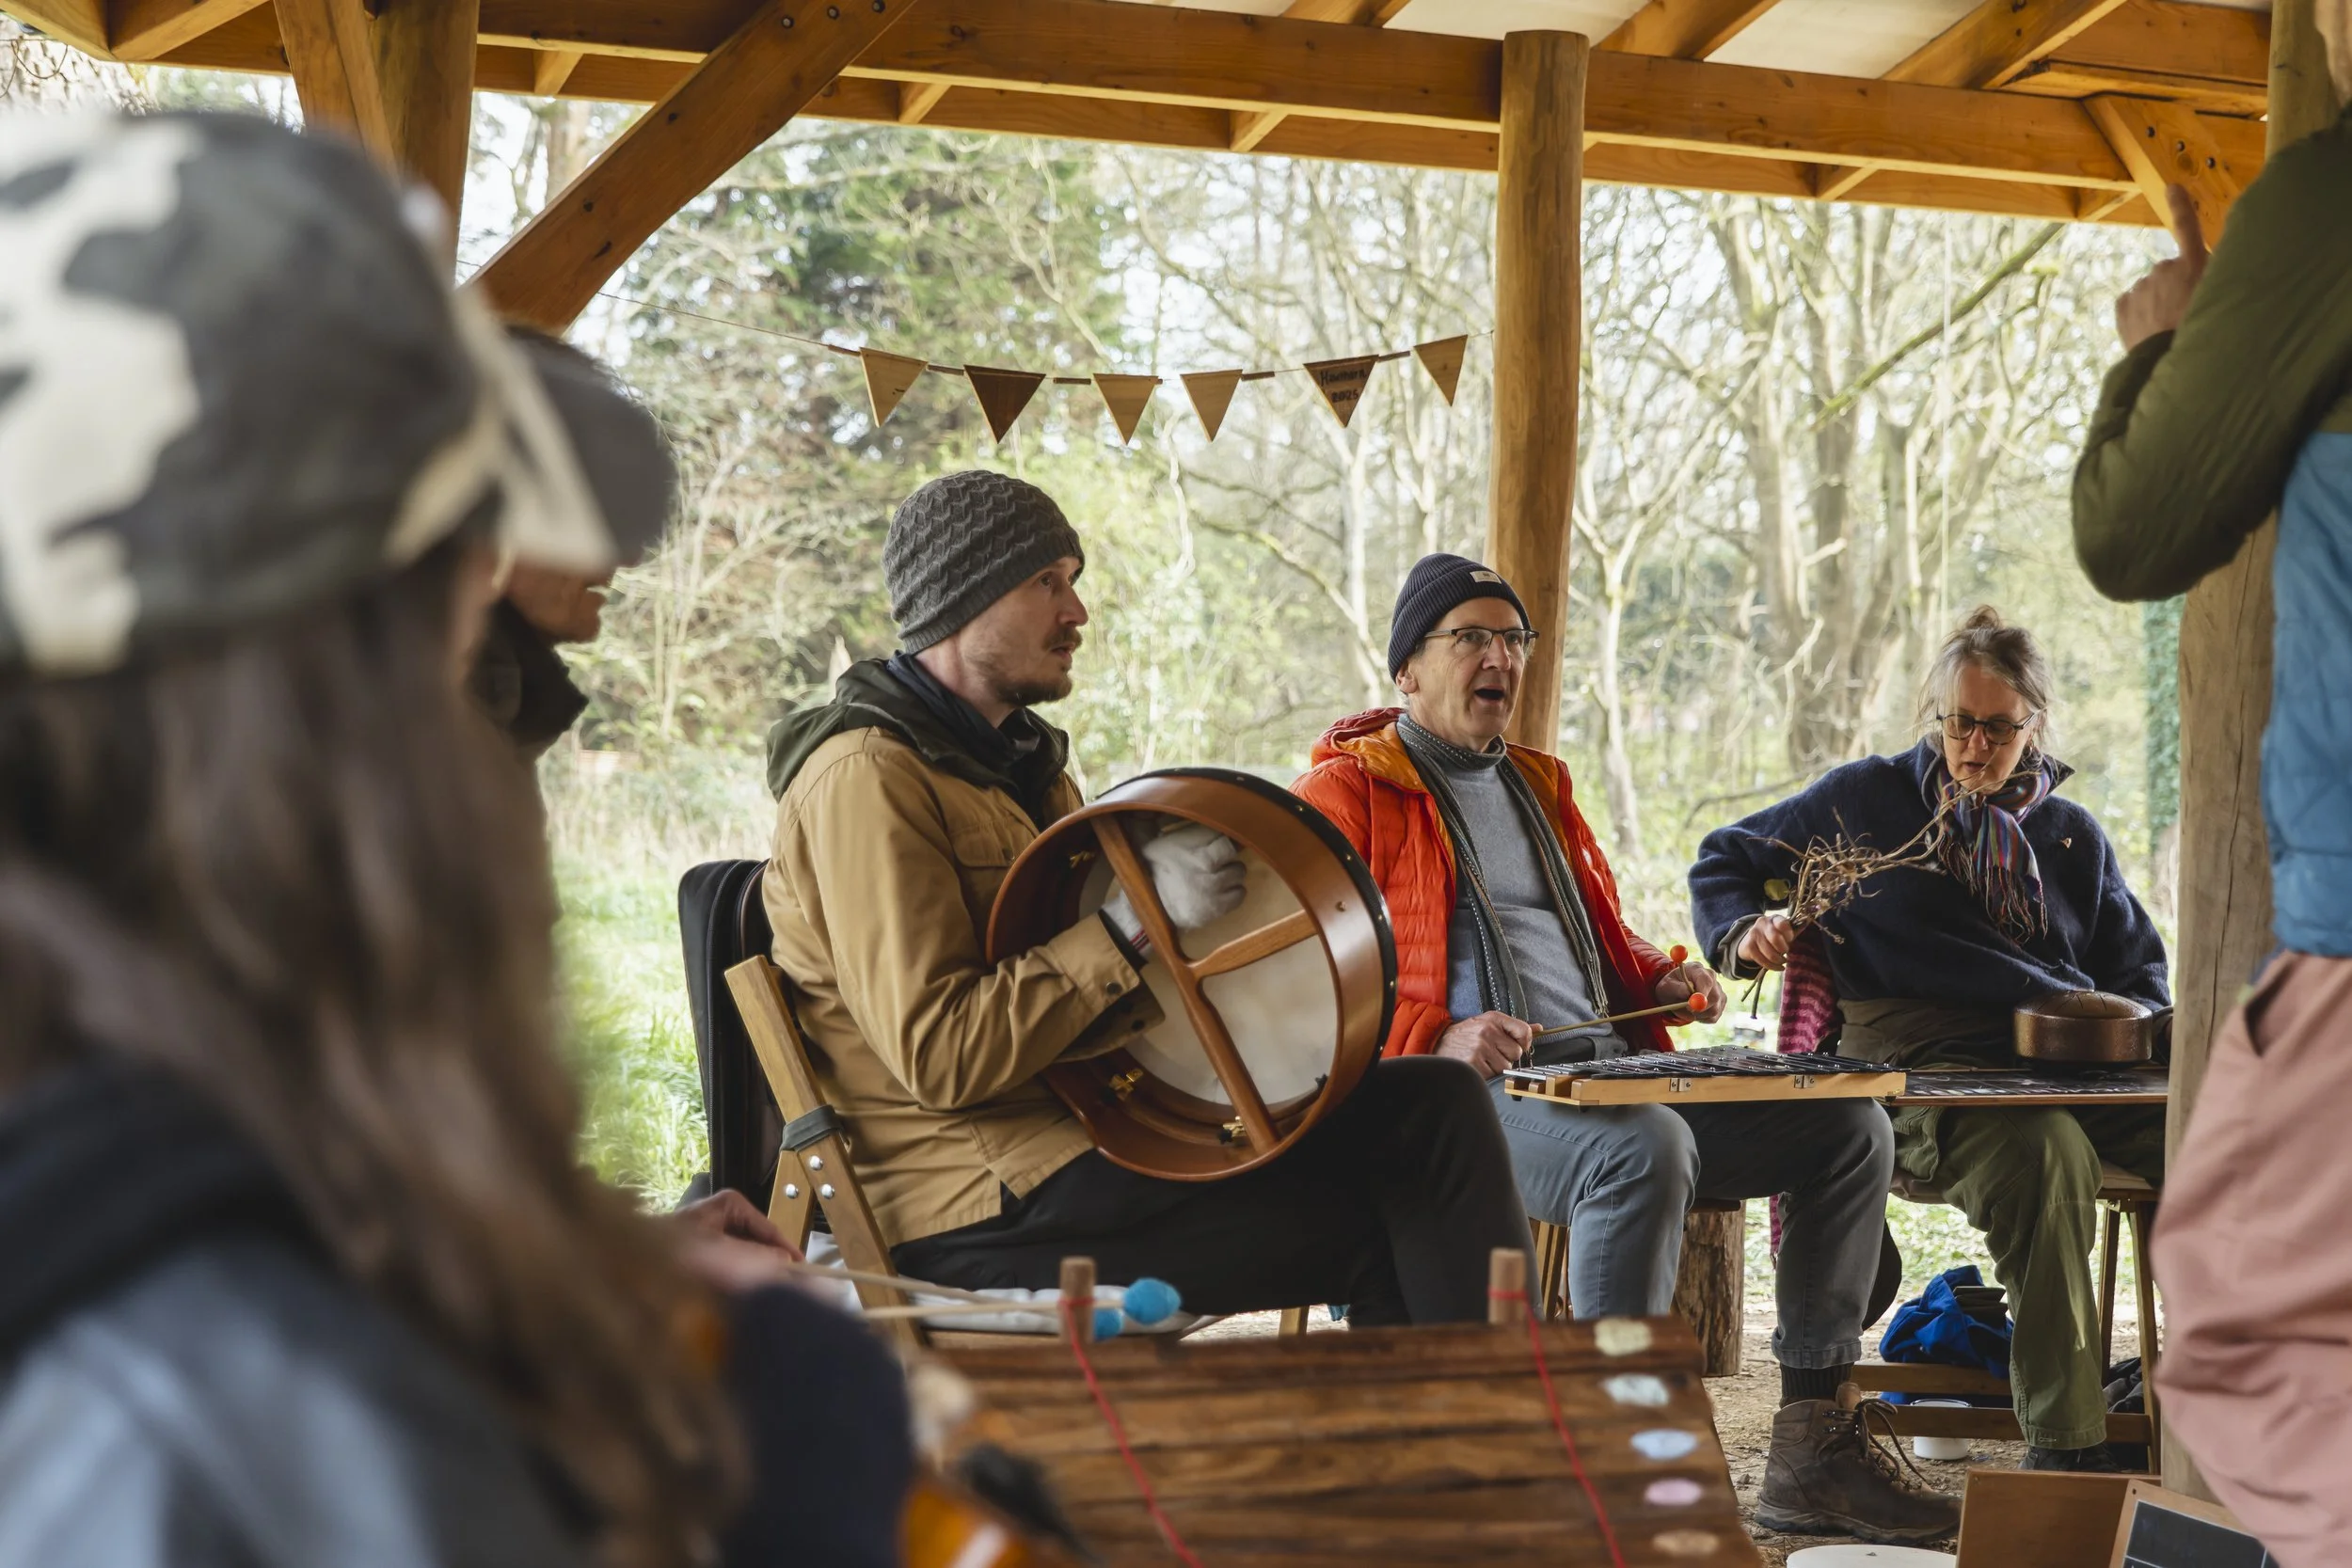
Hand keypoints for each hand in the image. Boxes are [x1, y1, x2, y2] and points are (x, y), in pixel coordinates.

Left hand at [672, 1189, 803, 1293]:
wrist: (627, 1259)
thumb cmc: (671, 1249)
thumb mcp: (717, 1251)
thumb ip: (753, 1257)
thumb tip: (786, 1263)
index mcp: (731, 1205)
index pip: (769, 1229)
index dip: (787, 1252)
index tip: (804, 1272)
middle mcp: (724, 1214)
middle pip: (758, 1243)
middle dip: (768, 1265)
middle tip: (784, 1289)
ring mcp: (714, 1232)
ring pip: (744, 1255)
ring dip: (751, 1273)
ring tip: (764, 1293)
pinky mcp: (704, 1250)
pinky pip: (729, 1264)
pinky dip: (735, 1277)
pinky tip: (739, 1293)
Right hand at [1102, 822, 1247, 939]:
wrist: (1148, 902)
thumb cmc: (1159, 865)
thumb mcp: (1168, 839)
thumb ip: (1194, 829)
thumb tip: (1217, 811)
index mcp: (1193, 848)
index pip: (1227, 841)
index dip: (1220, 842)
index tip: (1213, 846)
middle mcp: (1205, 867)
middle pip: (1234, 857)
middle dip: (1225, 859)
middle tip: (1212, 862)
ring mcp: (1212, 890)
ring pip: (1239, 875)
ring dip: (1230, 875)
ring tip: (1213, 877)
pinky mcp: (1216, 909)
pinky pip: (1239, 895)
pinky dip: (1232, 893)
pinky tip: (1217, 892)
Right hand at [1435, 1011, 1532, 1079]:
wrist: (1435, 1042)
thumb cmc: (1466, 1035)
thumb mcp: (1488, 1024)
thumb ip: (1513, 1027)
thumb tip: (1539, 1028)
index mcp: (1493, 1018)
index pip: (1524, 1031)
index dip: (1524, 1043)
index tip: (1515, 1045)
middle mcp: (1487, 1030)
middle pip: (1516, 1053)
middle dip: (1506, 1057)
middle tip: (1490, 1053)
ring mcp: (1480, 1047)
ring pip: (1505, 1066)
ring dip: (1496, 1067)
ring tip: (1481, 1059)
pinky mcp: (1473, 1063)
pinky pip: (1493, 1075)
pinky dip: (1486, 1075)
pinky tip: (1475, 1066)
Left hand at [1654, 960, 1726, 1023]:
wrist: (1674, 992)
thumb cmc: (1670, 986)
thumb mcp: (1667, 985)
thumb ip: (1678, 988)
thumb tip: (1688, 993)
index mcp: (1698, 969)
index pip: (1706, 981)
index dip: (1702, 994)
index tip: (1691, 1006)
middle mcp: (1712, 978)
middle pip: (1715, 996)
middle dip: (1700, 1007)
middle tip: (1687, 1009)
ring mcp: (1719, 990)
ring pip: (1714, 1009)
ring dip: (1698, 1014)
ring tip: (1687, 1008)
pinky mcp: (1721, 1002)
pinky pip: (1713, 1017)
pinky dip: (1702, 1019)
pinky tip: (1694, 1012)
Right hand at [1737, 913, 1796, 972]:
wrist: (1751, 941)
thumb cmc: (1774, 936)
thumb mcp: (1784, 932)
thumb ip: (1794, 930)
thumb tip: (1807, 922)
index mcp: (1774, 918)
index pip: (1782, 924)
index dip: (1789, 934)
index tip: (1790, 940)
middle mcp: (1762, 923)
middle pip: (1775, 938)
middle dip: (1783, 949)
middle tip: (1786, 952)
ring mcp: (1754, 934)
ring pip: (1769, 953)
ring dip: (1778, 960)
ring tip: (1783, 961)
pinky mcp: (1749, 946)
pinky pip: (1762, 960)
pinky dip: (1772, 966)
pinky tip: (1778, 967)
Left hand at [2115, 186, 2208, 350]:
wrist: (2168, 362)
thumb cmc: (2204, 331)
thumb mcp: (2222, 298)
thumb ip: (2217, 277)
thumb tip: (2206, 271)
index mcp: (2191, 265)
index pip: (2187, 227)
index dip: (2181, 206)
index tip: (2172, 187)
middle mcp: (2162, 269)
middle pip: (2170, 272)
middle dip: (2175, 287)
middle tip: (2185, 313)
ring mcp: (2139, 287)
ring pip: (2151, 290)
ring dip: (2158, 303)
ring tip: (2169, 327)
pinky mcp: (2122, 305)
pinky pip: (2133, 304)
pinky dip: (2140, 313)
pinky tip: (2150, 330)